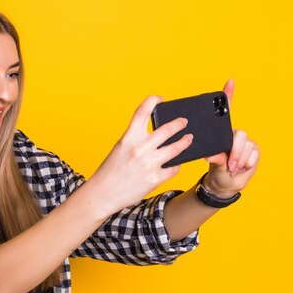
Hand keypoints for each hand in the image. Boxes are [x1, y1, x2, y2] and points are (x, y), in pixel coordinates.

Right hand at [88, 95, 192, 217]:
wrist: (103, 193)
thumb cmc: (110, 171)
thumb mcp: (120, 149)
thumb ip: (136, 140)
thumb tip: (157, 136)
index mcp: (128, 138)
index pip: (142, 112)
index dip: (152, 101)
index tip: (159, 98)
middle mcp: (139, 148)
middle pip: (166, 129)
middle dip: (179, 124)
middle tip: (184, 122)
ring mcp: (148, 164)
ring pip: (175, 148)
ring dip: (184, 142)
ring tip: (188, 139)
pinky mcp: (155, 178)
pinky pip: (173, 168)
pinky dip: (176, 165)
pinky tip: (176, 163)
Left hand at [204, 79, 259, 197]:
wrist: (225, 183)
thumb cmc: (216, 169)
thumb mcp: (213, 163)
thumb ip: (214, 157)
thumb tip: (211, 155)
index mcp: (221, 133)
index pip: (226, 112)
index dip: (229, 95)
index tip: (230, 81)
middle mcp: (235, 135)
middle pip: (239, 134)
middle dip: (235, 150)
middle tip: (229, 164)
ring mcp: (246, 142)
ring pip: (247, 146)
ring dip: (239, 160)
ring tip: (232, 167)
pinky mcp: (255, 151)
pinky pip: (253, 154)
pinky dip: (246, 164)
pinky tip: (240, 168)